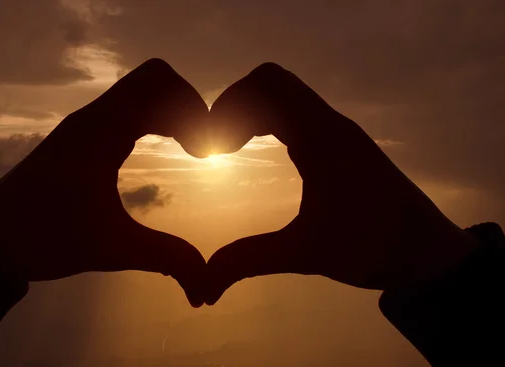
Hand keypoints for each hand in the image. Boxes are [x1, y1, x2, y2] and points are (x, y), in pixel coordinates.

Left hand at [0, 59, 208, 306]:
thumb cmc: (42, 240)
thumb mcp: (110, 250)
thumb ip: (165, 258)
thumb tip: (207, 285)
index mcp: (99, 133)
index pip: (159, 84)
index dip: (195, 110)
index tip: (206, 153)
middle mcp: (92, 118)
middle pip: (155, 79)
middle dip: (189, 106)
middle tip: (203, 148)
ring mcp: (84, 123)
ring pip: (140, 90)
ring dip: (172, 111)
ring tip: (191, 149)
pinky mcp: (80, 135)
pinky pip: (127, 107)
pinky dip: (154, 118)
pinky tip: (161, 148)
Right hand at [206, 63, 477, 303]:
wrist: (430, 253)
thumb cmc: (374, 248)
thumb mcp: (307, 254)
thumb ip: (250, 260)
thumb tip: (204, 288)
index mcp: (322, 139)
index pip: (266, 87)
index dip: (227, 108)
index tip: (210, 150)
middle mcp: (330, 123)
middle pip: (271, 81)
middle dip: (233, 106)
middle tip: (214, 147)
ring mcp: (338, 129)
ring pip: (284, 93)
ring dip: (250, 111)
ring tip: (228, 148)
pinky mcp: (341, 141)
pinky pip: (296, 111)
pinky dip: (267, 119)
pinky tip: (257, 150)